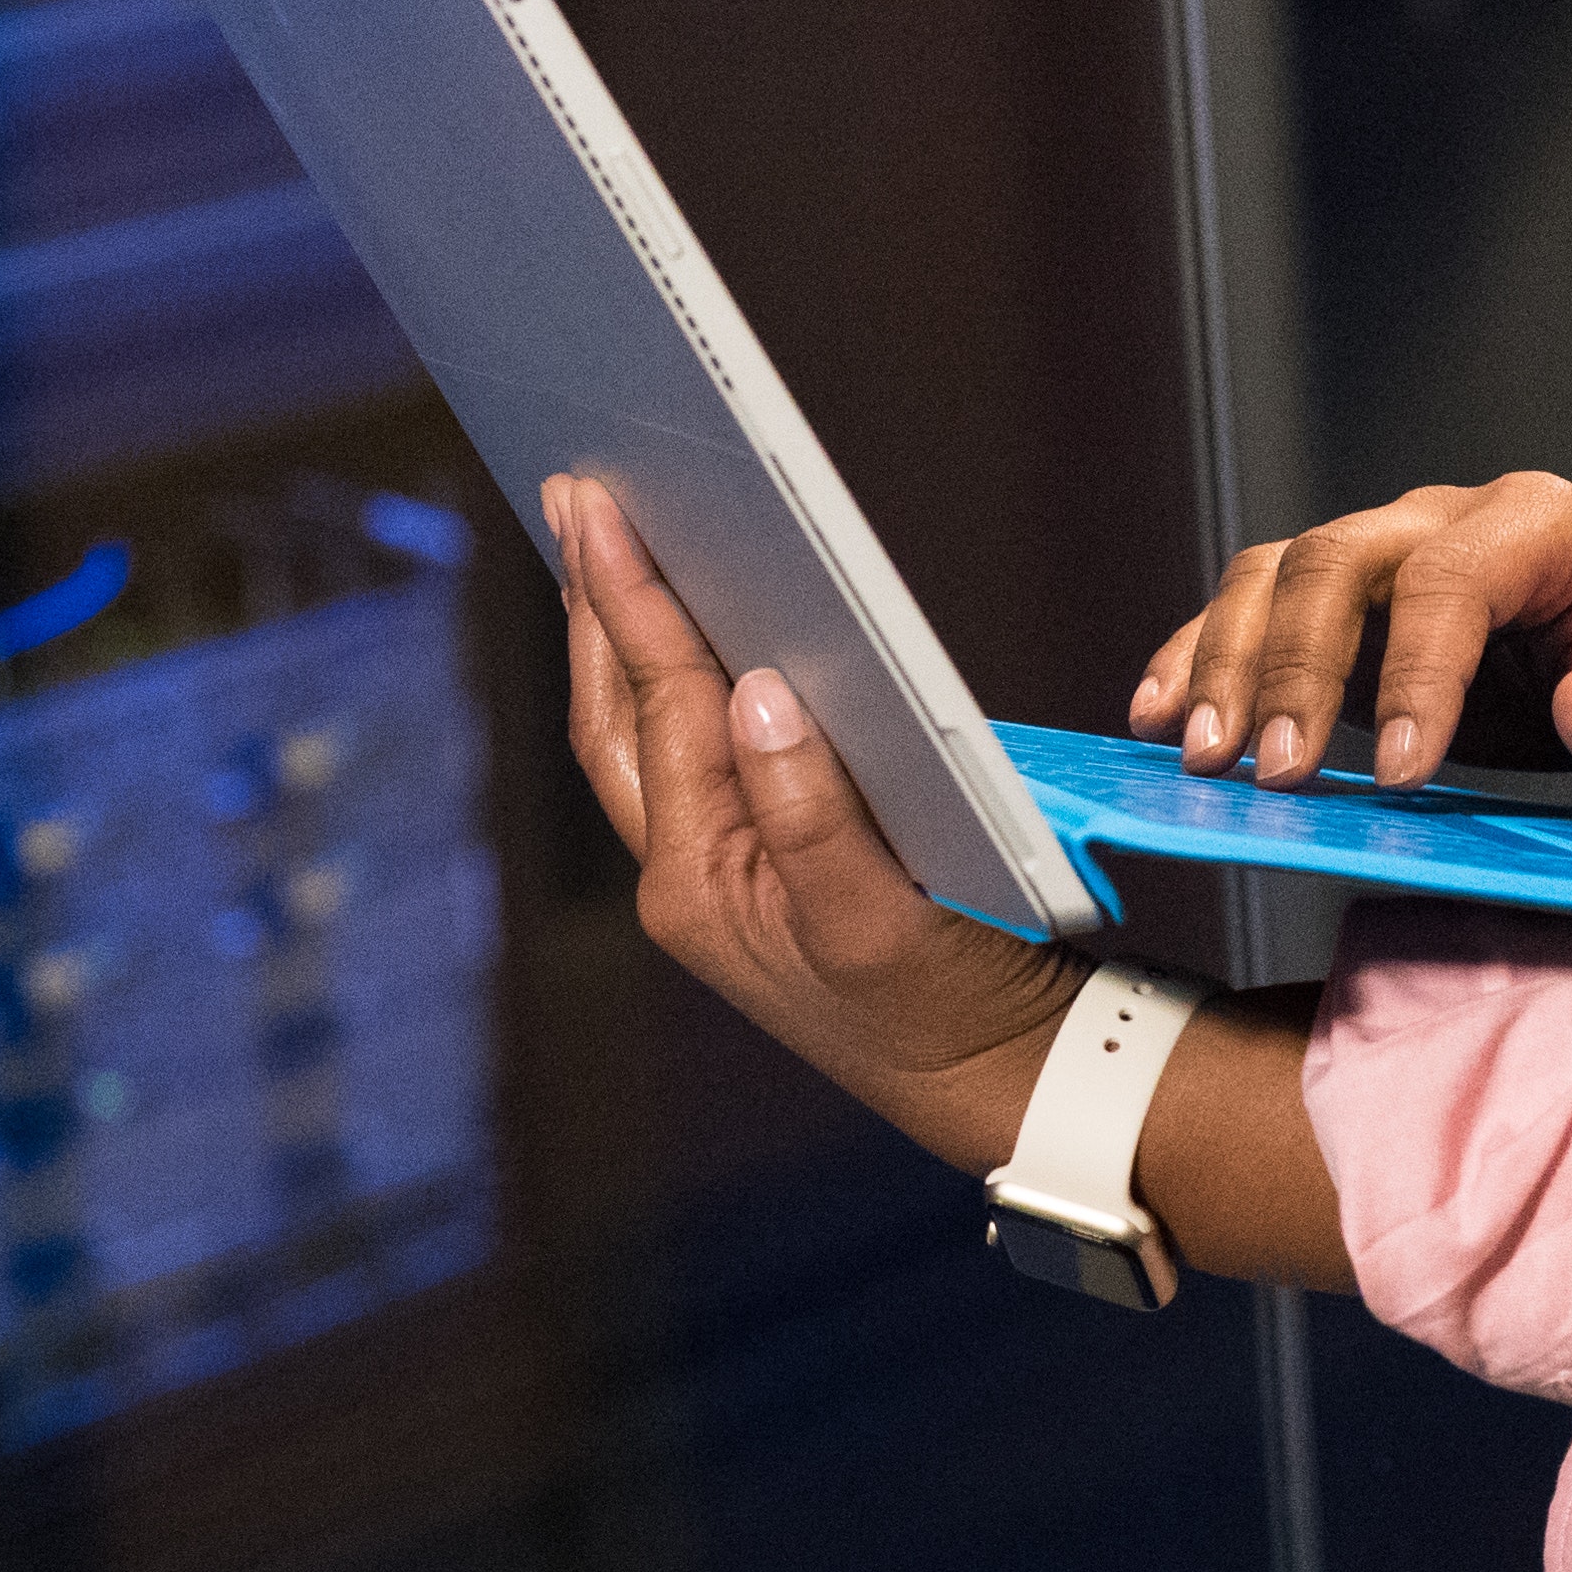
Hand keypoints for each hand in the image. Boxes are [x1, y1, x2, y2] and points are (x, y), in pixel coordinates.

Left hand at [548, 472, 1072, 1166]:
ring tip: (602, 545)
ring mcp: (716, 875)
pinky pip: (689, 757)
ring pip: (639, 736)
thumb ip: (811, 809)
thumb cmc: (947, 1010)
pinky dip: (673, 684)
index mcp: (699, 884)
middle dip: (592, 602)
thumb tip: (756, 690)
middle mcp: (687, 877)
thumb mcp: (880, 919)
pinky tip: (685, 638)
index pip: (659, 707)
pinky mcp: (756, 868)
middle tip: (573, 493)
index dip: (630, 596)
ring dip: (618, 638)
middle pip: (614, 715)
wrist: (997, 1079)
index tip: (599, 506)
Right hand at [1128, 473, 1571, 801]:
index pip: (1452, 581)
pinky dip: (1198, 655)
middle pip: (1336, 561)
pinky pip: (1256, 608)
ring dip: (1226, 662)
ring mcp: (1386, 556)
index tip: (1403, 776)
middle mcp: (1444, 521)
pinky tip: (1156, 714)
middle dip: (1292, 666)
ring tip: (1199, 754)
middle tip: (1269, 772)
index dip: (1419, 674)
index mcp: (1538, 526)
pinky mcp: (1348, 610)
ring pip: (1276, 575)